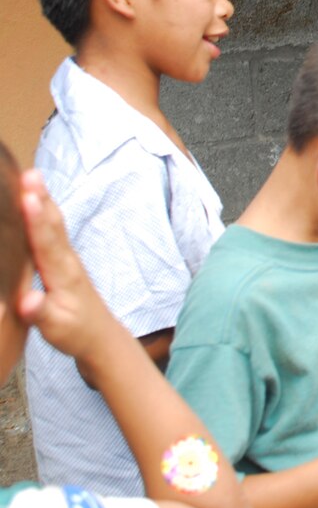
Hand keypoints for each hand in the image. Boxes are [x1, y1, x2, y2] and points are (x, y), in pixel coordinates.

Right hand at [17, 169, 111, 360]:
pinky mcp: (62, 260)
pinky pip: (51, 230)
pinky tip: (35, 200)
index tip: (27, 197)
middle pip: (52, 225)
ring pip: (53, 224)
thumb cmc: (76, 331)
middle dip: (40, 199)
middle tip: (29, 173)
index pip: (47, 243)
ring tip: (32, 176)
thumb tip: (29, 301)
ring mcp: (66, 258)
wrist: (100, 335)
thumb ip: (42, 314)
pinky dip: (43, 212)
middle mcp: (66, 260)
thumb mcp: (57, 328)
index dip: (36, 220)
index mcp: (63, 274)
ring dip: (42, 200)